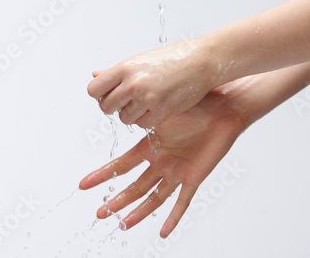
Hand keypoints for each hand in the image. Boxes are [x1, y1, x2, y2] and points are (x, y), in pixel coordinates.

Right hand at [79, 86, 248, 237]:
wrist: (225, 107)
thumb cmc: (195, 103)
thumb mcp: (159, 101)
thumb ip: (132, 97)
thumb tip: (102, 78)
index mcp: (150, 145)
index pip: (121, 165)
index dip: (103, 175)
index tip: (84, 184)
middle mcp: (161, 161)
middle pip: (135, 186)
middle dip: (116, 199)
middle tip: (100, 212)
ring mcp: (177, 171)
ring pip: (154, 197)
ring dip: (138, 212)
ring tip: (123, 225)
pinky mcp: (194, 177)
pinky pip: (183, 201)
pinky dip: (174, 218)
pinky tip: (164, 231)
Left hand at [87, 39, 215, 127]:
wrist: (201, 62)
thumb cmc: (172, 58)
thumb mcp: (140, 60)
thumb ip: (116, 73)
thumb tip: (94, 76)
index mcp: (125, 68)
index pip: (94, 90)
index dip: (100, 94)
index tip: (109, 93)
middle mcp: (133, 83)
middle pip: (106, 107)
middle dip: (114, 106)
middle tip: (127, 100)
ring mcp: (147, 99)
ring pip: (124, 118)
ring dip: (131, 114)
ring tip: (145, 101)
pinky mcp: (161, 112)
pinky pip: (141, 125)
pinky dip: (146, 119)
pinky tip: (155, 107)